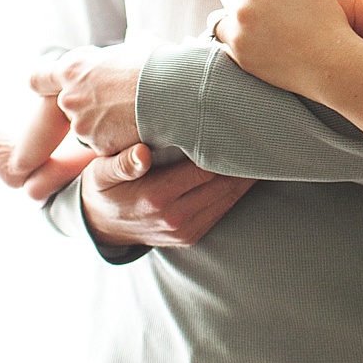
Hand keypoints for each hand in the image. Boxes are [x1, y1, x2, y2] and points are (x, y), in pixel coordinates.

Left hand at [29, 42, 149, 154]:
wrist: (176, 91)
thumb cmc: (159, 63)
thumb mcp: (138, 44)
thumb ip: (125, 48)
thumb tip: (136, 42)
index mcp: (73, 69)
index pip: (37, 79)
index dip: (46, 83)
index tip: (58, 86)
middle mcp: (70, 98)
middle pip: (70, 105)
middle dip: (91, 104)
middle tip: (120, 99)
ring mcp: (83, 125)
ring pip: (89, 128)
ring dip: (107, 124)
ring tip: (137, 113)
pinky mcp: (100, 146)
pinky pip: (107, 145)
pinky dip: (121, 141)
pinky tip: (142, 128)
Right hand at [80, 145, 255, 247]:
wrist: (100, 226)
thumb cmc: (104, 187)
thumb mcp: (101, 173)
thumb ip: (122, 163)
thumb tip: (142, 153)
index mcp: (156, 196)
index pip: (204, 168)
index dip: (224, 148)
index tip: (239, 126)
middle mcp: (175, 217)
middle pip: (224, 183)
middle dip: (243, 160)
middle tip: (261, 132)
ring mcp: (185, 230)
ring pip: (229, 198)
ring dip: (246, 176)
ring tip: (262, 148)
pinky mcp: (191, 236)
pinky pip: (222, 211)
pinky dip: (236, 190)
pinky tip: (246, 170)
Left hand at [215, 0, 356, 95]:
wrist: (330, 63)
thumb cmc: (324, 18)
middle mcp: (242, 8)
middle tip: (269, 6)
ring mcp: (237, 34)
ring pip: (219, 16)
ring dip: (233, 15)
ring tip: (257, 23)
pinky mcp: (238, 57)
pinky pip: (224, 41)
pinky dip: (234, 37)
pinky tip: (256, 40)